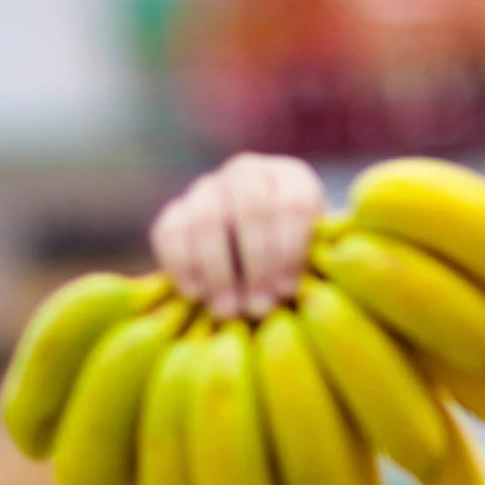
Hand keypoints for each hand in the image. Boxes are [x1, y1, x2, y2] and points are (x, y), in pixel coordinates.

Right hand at [150, 152, 326, 320]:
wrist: (257, 262)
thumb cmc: (296, 265)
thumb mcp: (315, 260)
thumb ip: (313, 266)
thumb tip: (291, 291)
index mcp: (291, 178)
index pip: (293, 204)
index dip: (290, 250)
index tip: (287, 291)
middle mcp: (248, 173)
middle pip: (250, 207)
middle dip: (257, 262)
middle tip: (259, 307)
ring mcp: (209, 188)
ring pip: (206, 219)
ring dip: (218, 271)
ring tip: (227, 311)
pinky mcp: (177, 210)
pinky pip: (170, 232)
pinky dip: (181, 265)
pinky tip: (195, 295)